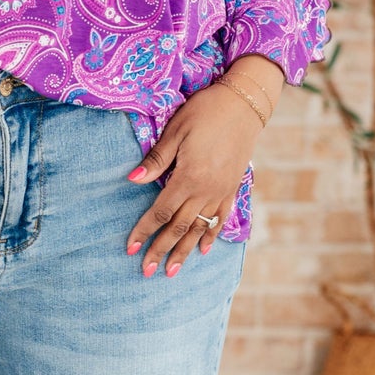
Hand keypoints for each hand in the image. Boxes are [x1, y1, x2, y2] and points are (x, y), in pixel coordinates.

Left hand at [126, 81, 264, 274]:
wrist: (245, 103)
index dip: (144, 231)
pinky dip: (211, 235)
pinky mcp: (233, 187)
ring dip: (184, 251)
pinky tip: (204, 250)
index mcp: (189, 177)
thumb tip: (132, 180)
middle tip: (146, 271)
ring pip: (200, 228)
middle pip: (179, 227)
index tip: (130, 248)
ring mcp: (222, 190)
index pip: (161, 212)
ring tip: (172, 271)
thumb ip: (156, 159)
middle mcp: (206, 190)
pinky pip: (221, 217)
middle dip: (161, 250)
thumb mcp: (176, 131)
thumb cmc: (206, 111)